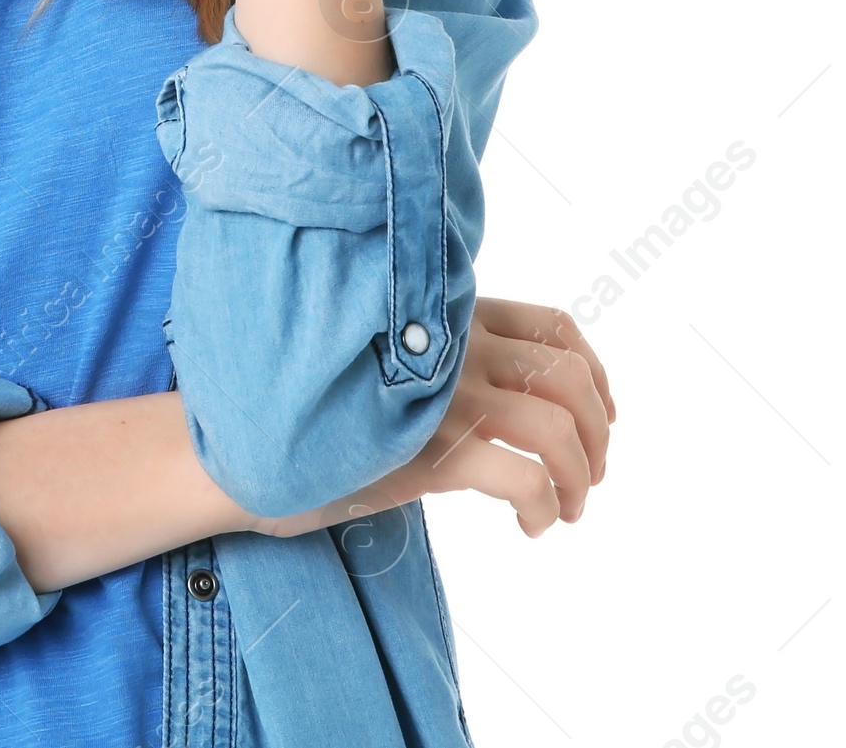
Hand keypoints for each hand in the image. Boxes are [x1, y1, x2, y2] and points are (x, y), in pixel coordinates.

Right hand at [255, 298, 615, 540]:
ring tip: (564, 510)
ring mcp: (440, 393)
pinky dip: (544, 506)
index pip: (553, 327)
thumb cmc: (310, 412)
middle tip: (587, 478)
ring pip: (557, 427)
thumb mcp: (384, 369)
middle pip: (568, 376)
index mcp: (446, 318)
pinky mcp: (428, 447)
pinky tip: (531, 527)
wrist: (244, 448)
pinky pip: (523, 477)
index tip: (601, 418)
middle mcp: (451, 344)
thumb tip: (501, 395)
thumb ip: (436, 361)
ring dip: (580, 477)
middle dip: (597, 434)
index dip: (594, 375)